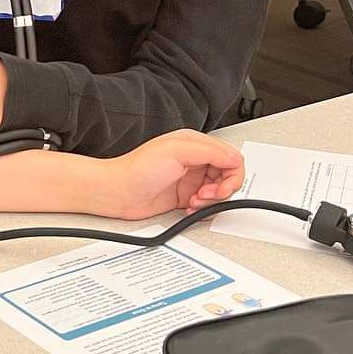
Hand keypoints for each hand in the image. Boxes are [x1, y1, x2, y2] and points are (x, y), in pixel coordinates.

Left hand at [93, 130, 244, 220]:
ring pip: (218, 192)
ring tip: (194, 202)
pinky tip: (189, 208)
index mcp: (194, 143)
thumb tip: (235, 158)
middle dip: (221, 189)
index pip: (230, 157)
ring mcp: (190, 179)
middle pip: (227, 176)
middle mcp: (194, 160)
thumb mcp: (176, 152)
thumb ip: (210, 152)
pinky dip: (202, 209)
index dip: (232, 174)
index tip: (221, 187)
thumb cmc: (137, 169)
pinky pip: (206, 205)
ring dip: (211, 201)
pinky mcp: (184, 196)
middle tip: (205, 195)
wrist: (117, 193)